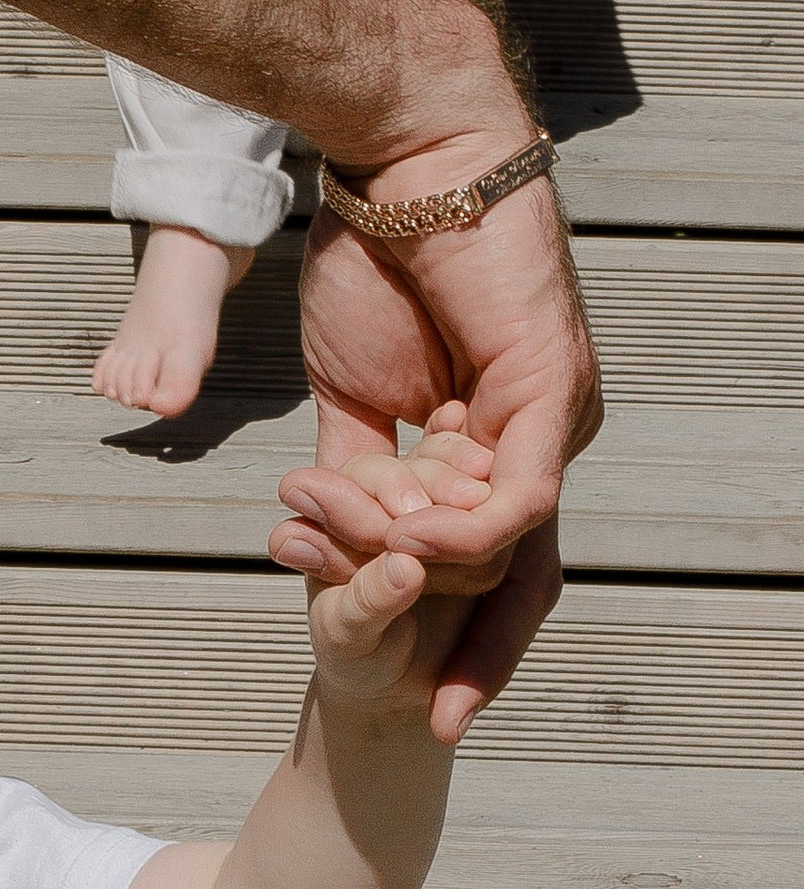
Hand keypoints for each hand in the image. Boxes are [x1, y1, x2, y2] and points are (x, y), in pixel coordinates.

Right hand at [281, 155, 596, 742]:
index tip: (424, 704)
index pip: (494, 560)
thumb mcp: (349, 400)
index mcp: (498, 436)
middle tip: (444, 726)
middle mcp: (544, 431)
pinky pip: (517, 498)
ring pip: (515, 546)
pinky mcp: (552, 386)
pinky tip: (411, 545)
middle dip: (486, 658)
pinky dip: (462, 537)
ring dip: (430, 577)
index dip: (461, 634)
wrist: (400, 162)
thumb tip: (330, 532)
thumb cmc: (370, 258)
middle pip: (529, 577)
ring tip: (364, 579)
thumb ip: (353, 474)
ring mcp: (557, 411)